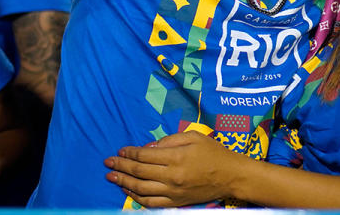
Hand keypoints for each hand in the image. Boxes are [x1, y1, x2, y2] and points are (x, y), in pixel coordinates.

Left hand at [104, 131, 244, 207]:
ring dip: (123, 182)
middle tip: (108, 162)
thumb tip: (148, 148)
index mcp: (177, 157)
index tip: (120, 150)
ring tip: (112, 177)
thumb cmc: (213, 153)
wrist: (230, 175)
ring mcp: (173, 191)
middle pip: (139, 171)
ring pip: (141, 189)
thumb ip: (170, 140)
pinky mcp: (175, 202)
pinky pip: (150, 202)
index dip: (129, 153)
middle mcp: (172, 176)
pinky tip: (127, 191)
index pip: (145, 155)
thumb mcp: (194, 137)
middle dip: (121, 166)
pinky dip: (136, 197)